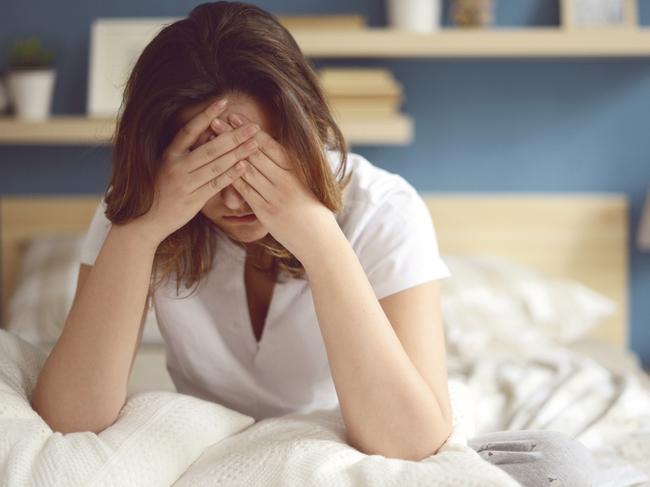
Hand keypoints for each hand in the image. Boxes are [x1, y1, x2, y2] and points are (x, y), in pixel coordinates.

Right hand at [133, 99, 261, 244]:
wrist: (147, 220)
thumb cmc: (162, 190)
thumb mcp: (168, 166)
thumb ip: (187, 151)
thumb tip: (211, 133)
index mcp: (169, 154)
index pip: (190, 129)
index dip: (206, 114)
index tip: (224, 102)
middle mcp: (176, 166)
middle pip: (210, 147)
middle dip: (234, 136)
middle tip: (253, 126)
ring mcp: (184, 183)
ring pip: (215, 165)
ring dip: (238, 153)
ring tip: (255, 143)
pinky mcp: (192, 200)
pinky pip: (215, 184)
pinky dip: (231, 175)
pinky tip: (244, 166)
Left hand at [210, 112, 337, 261]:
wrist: (320, 240)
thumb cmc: (315, 210)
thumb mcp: (310, 182)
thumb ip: (293, 167)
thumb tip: (278, 148)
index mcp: (297, 170)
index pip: (270, 145)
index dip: (250, 130)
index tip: (235, 116)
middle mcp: (286, 180)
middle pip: (254, 153)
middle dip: (233, 136)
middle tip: (216, 120)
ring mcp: (275, 196)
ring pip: (247, 169)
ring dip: (227, 153)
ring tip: (213, 140)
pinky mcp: (266, 212)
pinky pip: (245, 191)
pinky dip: (232, 177)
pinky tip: (218, 167)